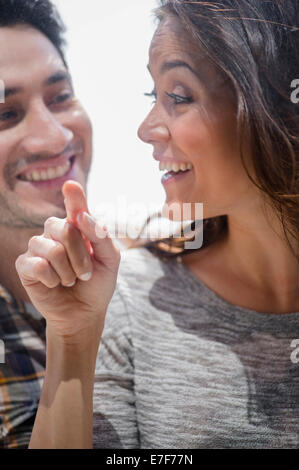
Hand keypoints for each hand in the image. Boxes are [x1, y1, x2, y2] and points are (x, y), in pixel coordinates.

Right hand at [15, 180, 120, 341]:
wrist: (84, 313)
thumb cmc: (98, 283)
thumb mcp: (110, 259)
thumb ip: (101, 236)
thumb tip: (81, 216)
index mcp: (77, 227)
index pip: (75, 207)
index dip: (74, 196)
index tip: (71, 186)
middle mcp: (55, 232)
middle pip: (66, 229)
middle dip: (81, 257)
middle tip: (86, 274)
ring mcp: (38, 247)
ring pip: (53, 249)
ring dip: (68, 271)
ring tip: (70, 280)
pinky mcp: (25, 265)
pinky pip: (38, 265)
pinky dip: (52, 280)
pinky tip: (54, 284)